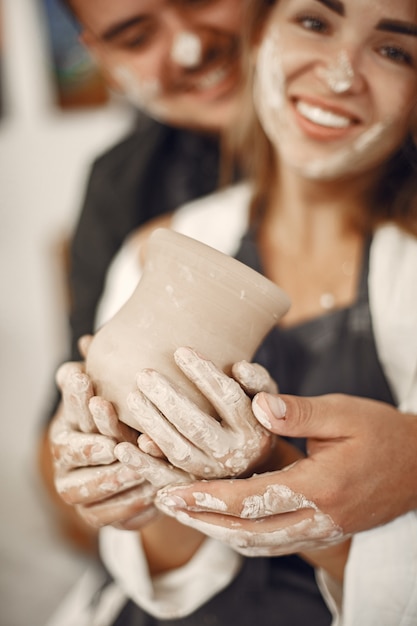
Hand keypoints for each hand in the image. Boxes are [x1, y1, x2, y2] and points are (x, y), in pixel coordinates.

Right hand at [50, 360, 158, 529]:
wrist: (131, 453)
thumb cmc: (117, 413)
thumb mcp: (106, 393)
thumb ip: (98, 375)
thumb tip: (86, 342)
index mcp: (63, 443)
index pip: (70, 438)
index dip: (86, 423)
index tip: (104, 407)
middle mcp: (67, 476)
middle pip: (77, 478)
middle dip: (104, 461)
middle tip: (127, 448)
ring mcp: (85, 503)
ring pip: (97, 503)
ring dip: (122, 486)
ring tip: (146, 472)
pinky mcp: (106, 520)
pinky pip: (118, 521)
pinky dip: (135, 508)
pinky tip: (155, 494)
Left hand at [118, 347, 275, 478]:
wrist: (252, 465)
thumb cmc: (253, 416)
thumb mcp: (264, 398)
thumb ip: (257, 381)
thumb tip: (239, 367)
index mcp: (255, 430)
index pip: (227, 398)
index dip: (204, 374)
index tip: (180, 351)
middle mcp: (235, 457)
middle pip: (198, 426)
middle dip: (169, 399)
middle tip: (144, 374)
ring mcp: (211, 477)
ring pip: (178, 452)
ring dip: (153, 425)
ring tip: (132, 398)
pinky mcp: (191, 489)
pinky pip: (164, 479)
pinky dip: (142, 465)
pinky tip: (121, 446)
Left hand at [154, 393, 416, 556]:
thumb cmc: (382, 433)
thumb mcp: (344, 413)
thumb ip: (299, 412)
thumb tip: (256, 407)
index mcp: (321, 487)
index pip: (251, 500)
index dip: (207, 498)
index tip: (171, 492)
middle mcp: (318, 518)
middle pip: (246, 531)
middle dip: (201, 520)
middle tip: (163, 504)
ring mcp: (322, 531)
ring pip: (258, 544)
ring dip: (217, 532)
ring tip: (185, 514)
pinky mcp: (323, 532)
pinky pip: (274, 545)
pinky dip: (242, 538)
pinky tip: (223, 524)